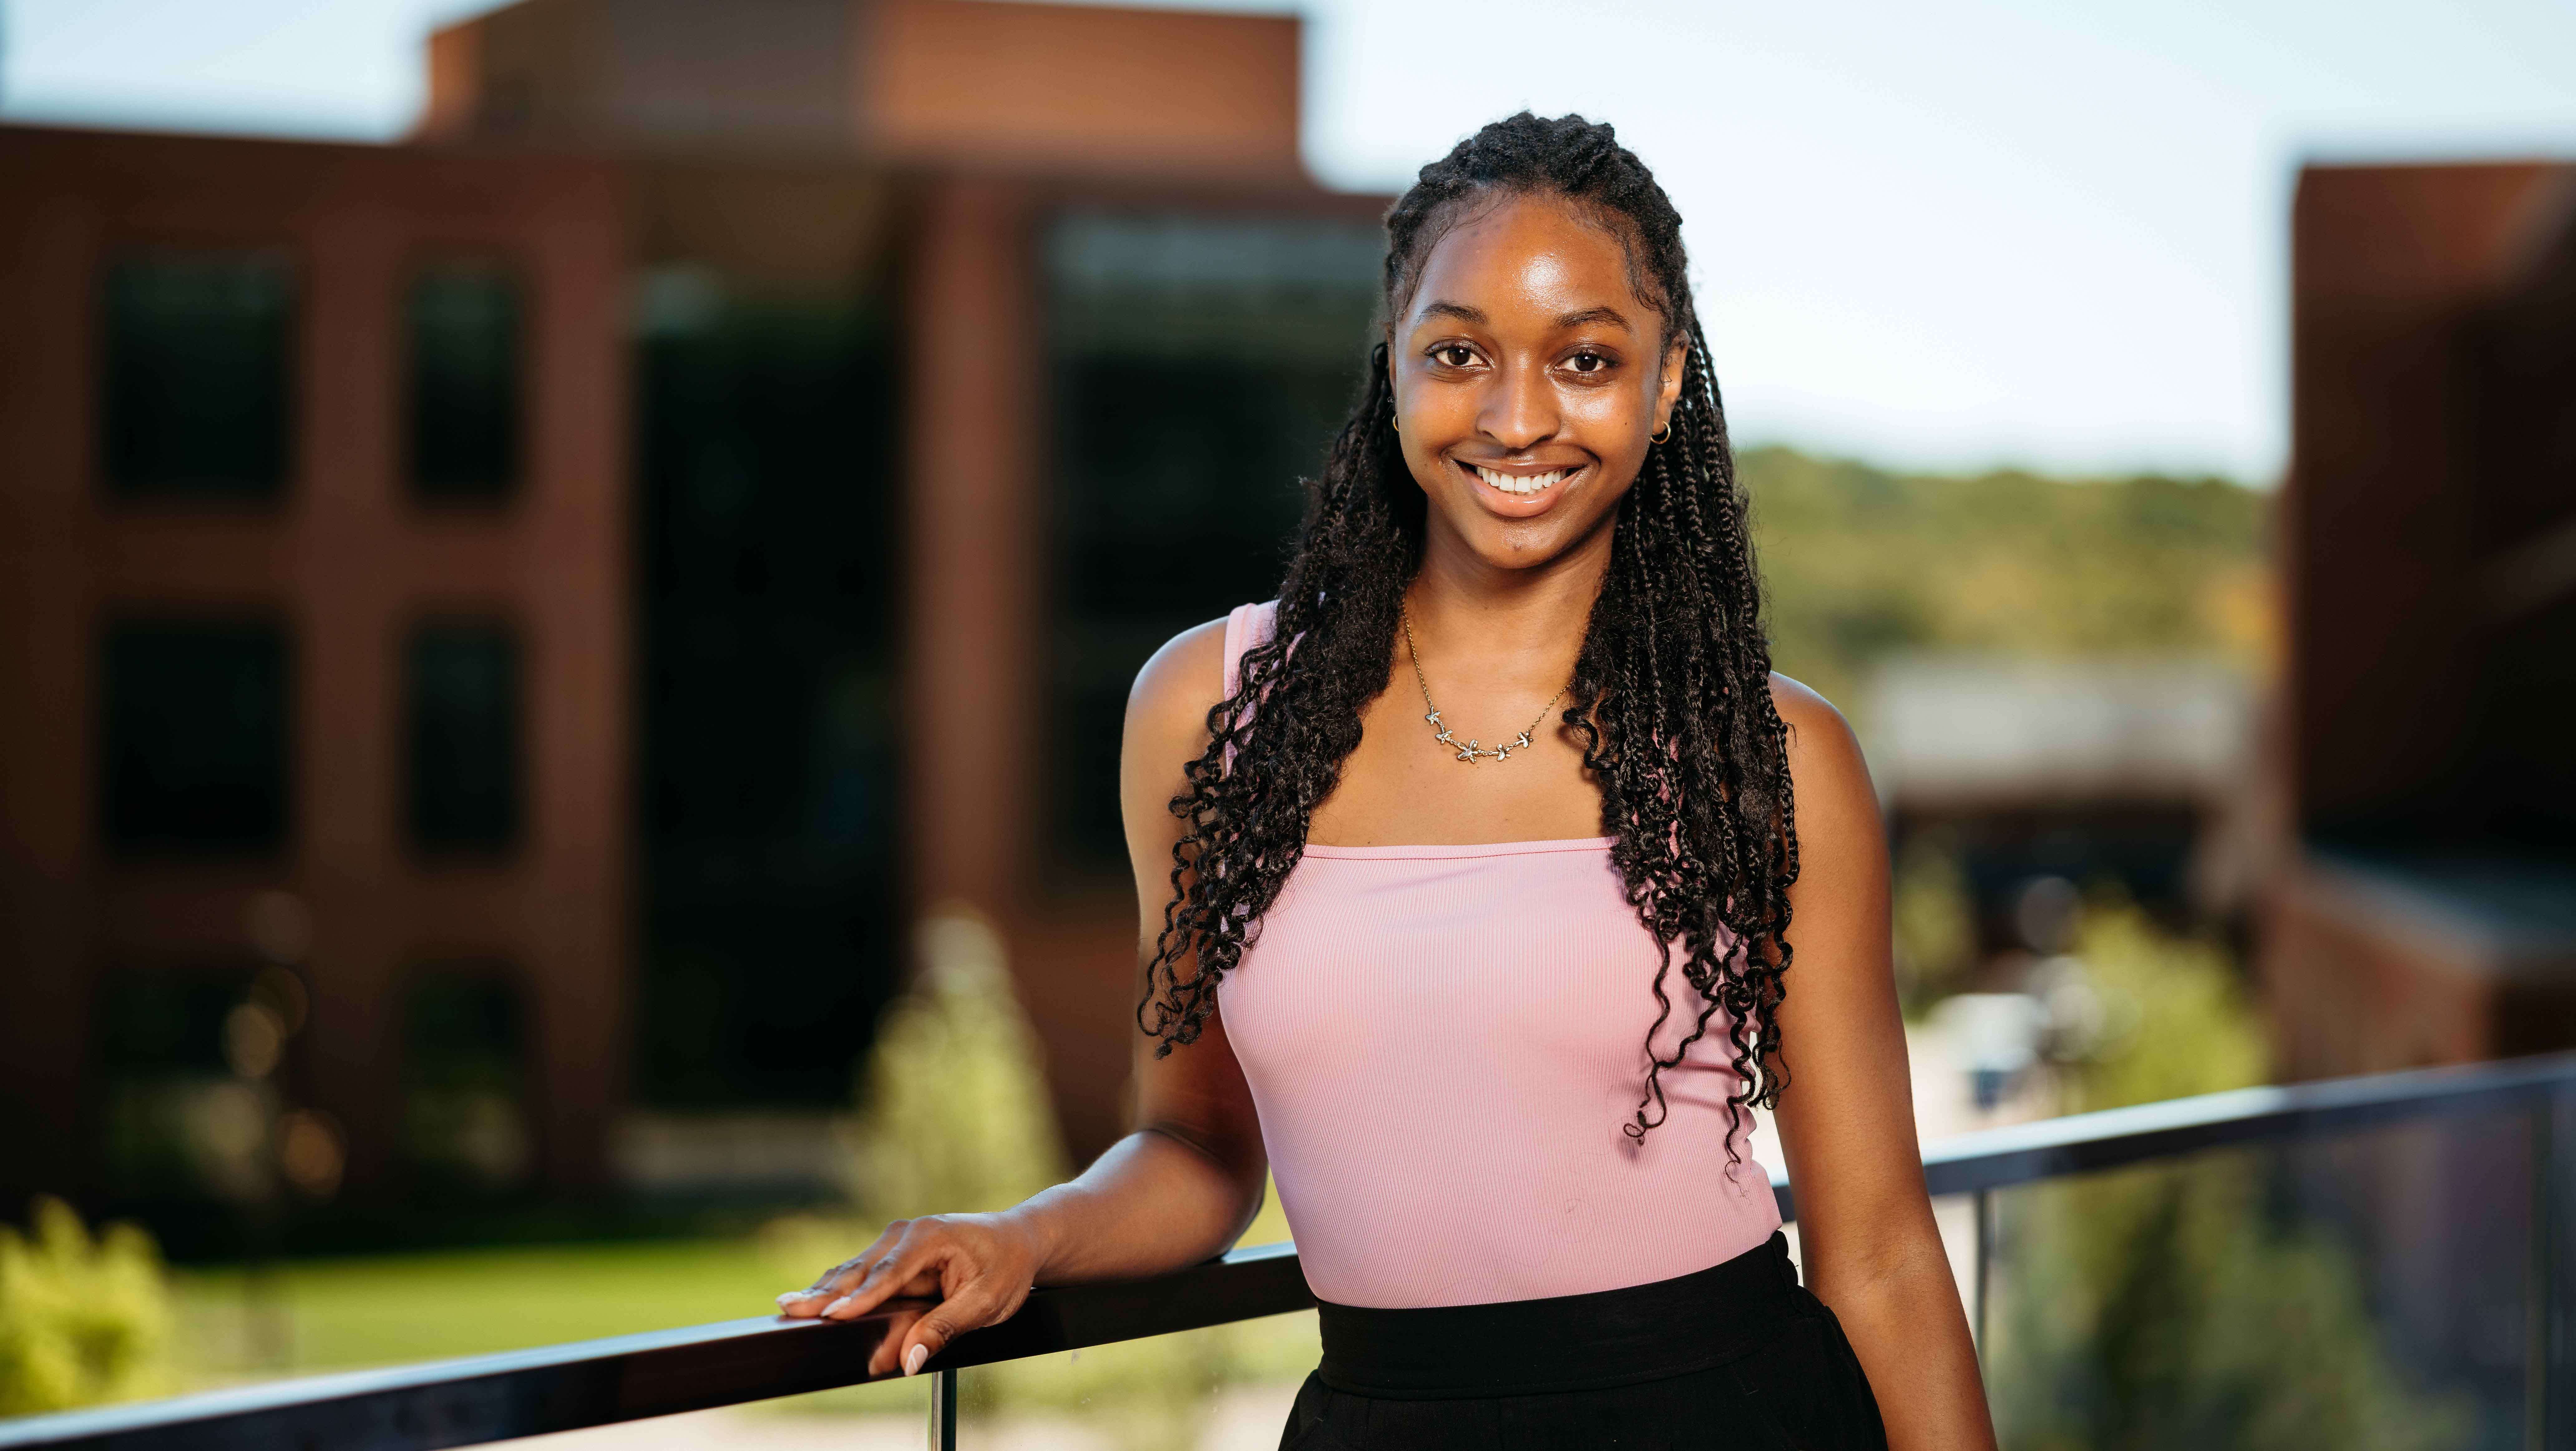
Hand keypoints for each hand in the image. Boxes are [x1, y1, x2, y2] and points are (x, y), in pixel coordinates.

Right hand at [774, 1213, 1044, 1377]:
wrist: (1018, 1240)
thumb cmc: (1006, 1269)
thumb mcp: (986, 1303)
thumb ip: (944, 1329)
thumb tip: (908, 1360)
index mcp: (931, 1237)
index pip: (888, 1273)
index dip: (858, 1297)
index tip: (829, 1316)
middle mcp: (908, 1233)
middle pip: (860, 1268)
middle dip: (824, 1291)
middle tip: (787, 1307)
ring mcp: (898, 1240)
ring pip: (855, 1269)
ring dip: (823, 1289)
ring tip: (787, 1305)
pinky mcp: (894, 1253)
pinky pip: (862, 1272)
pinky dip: (837, 1287)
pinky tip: (811, 1299)